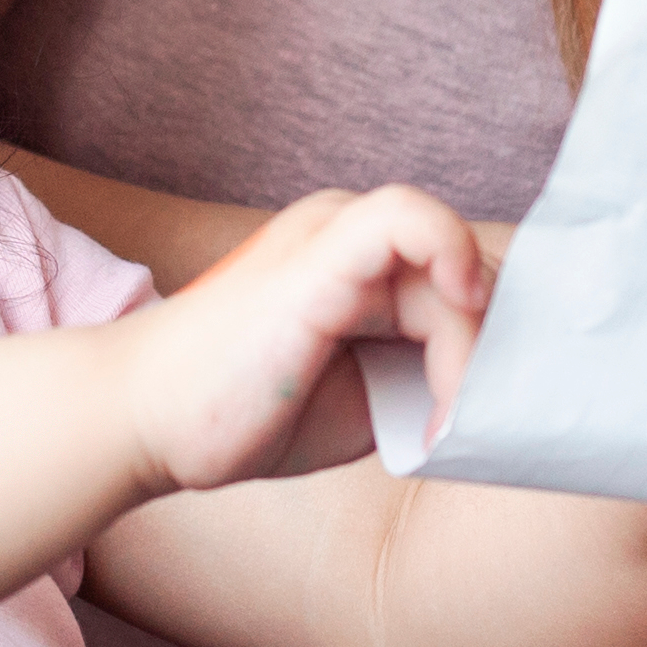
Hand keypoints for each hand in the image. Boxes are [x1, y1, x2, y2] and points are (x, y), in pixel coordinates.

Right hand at [114, 186, 490, 494]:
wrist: (142, 420)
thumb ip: (427, 370)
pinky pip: (411, 222)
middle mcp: (348, 228)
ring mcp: (332, 233)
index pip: (467, 269)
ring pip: (458, 260)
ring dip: (471, 350)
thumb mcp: (365, 394)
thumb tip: (503, 384)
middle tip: (472, 424)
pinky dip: (455, 277)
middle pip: (474, 266)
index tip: (495, 409)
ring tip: (441, 422)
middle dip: (495, 347)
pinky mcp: (318, 256)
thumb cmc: (243, 412)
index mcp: (357, 256)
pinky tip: (452, 358)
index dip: (501, 334)